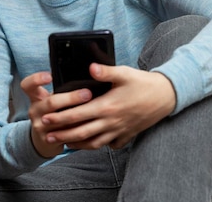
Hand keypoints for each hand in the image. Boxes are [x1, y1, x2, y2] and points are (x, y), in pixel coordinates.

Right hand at [19, 71, 92, 157]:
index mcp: (35, 97)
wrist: (44, 140)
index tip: (50, 75)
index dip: (36, 79)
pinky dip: (77, 129)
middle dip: (70, 98)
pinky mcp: (48, 140)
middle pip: (50, 102)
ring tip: (92, 110)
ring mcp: (40, 126)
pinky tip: (90, 125)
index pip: (27, 85)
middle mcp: (34, 111)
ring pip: (58, 120)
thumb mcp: (51, 99)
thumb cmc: (53, 112)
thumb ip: (61, 88)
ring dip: (76, 114)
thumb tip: (88, 71)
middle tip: (87, 93)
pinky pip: (64, 134)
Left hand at [40, 64, 176, 149]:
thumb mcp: (124, 73)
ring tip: (64, 142)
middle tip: (46, 134)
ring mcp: (119, 130)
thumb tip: (90, 66)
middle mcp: (111, 121)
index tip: (46, 118)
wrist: (166, 96)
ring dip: (77, 143)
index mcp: (107, 106)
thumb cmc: (143, 83)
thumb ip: (105, 71)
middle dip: (62, 134)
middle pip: (81, 132)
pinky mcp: (127, 135)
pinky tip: (89, 144)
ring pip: (93, 143)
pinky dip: (97, 146)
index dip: (60, 117)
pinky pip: (109, 145)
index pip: (77, 114)